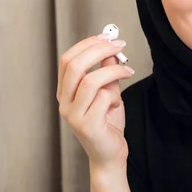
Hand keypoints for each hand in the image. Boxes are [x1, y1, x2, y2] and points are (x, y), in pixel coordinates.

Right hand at [57, 33, 134, 173]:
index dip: (88, 44)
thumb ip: (106, 71)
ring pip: (90, 80)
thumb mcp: (108, 92)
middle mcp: (64, 102)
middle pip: (75, 65)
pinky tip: (117, 103)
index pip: (68, 59)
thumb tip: (110, 48)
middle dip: (99, 50)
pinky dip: (115, 96)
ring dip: (112, 71)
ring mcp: (73, 115)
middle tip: (119, 46)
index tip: (107, 36)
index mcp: (65, 91)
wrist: (110, 155)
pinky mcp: (87, 125)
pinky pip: (103, 98)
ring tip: (127, 71)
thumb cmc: (108, 123)